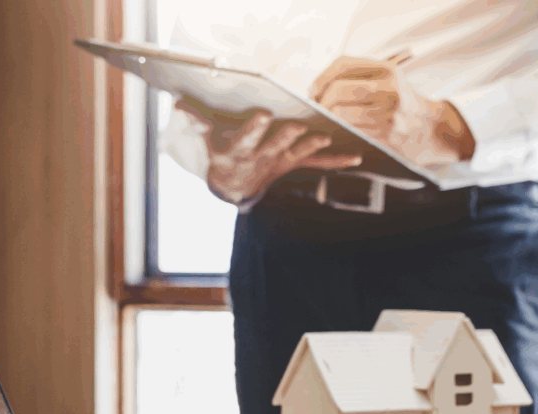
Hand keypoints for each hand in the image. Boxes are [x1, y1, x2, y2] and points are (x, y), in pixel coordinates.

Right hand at [175, 100, 362, 204]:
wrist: (234, 188)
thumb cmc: (222, 153)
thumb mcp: (208, 140)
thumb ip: (197, 121)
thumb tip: (179, 102)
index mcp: (241, 150)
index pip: (247, 138)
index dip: (254, 127)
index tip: (263, 113)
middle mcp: (262, 158)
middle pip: (276, 146)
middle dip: (286, 136)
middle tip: (298, 125)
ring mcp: (281, 162)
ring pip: (298, 154)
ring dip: (312, 146)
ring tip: (326, 137)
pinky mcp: (295, 164)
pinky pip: (318, 163)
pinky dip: (337, 161)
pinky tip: (357, 157)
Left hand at [310, 56, 474, 164]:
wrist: (433, 129)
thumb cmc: (405, 103)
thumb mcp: (391, 79)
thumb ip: (362, 75)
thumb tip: (322, 85)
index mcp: (387, 70)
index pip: (343, 64)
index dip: (322, 77)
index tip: (313, 89)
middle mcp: (389, 89)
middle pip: (338, 90)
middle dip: (321, 101)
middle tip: (317, 109)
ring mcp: (388, 114)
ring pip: (342, 114)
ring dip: (327, 119)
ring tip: (326, 121)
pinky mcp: (386, 136)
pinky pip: (352, 132)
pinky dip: (339, 132)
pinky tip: (338, 132)